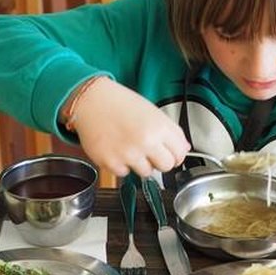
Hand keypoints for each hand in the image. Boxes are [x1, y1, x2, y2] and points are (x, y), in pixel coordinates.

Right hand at [70, 77, 189, 177]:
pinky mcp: (111, 163)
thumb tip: (184, 149)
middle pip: (166, 166)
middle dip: (160, 161)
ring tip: (130, 147)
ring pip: (146, 173)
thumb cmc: (120, 103)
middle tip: (150, 151)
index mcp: (159, 127)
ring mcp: (128, 154)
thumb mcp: (152, 111)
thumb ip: (171, 131)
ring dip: (140, 163)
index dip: (176, 154)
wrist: (91, 100)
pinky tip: (117, 149)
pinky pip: (124, 173)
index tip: (171, 154)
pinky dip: (121, 165)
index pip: (180, 153)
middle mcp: (145, 141)